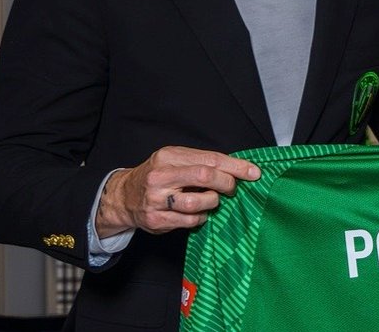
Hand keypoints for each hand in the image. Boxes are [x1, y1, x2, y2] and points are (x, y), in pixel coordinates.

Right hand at [95, 146, 259, 236]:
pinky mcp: (156, 220)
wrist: (124, 196)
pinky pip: (190, 220)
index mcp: (168, 157)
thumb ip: (202, 162)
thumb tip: (238, 169)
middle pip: (204, 177)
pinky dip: (201, 217)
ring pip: (198, 202)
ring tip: (212, 200)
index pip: (209, 159)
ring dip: (213, 202)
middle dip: (227, 183)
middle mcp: (160, 176)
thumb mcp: (175, 160)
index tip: (253, 172)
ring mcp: (156, 200)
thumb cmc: (159, 176)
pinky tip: (199, 213)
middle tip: (233, 189)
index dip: (235, 166)